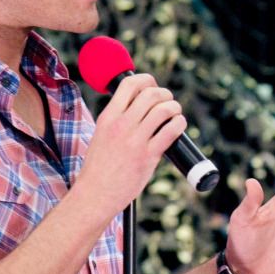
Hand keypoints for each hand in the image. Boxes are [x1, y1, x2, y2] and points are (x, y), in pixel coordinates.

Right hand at [75, 74, 186, 217]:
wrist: (95, 194)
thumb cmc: (99, 167)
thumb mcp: (101, 135)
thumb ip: (118, 120)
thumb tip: (141, 108)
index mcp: (108, 117)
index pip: (129, 84)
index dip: (146, 80)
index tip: (153, 85)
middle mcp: (121, 125)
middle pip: (150, 93)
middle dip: (164, 94)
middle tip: (168, 102)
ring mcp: (135, 140)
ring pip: (164, 109)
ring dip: (175, 108)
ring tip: (175, 114)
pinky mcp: (148, 156)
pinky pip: (171, 130)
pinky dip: (179, 124)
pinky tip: (178, 126)